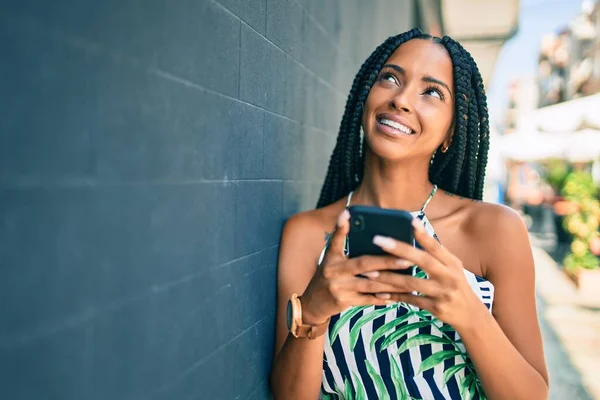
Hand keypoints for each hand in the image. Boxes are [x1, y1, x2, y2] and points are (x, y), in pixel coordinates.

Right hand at [300, 210, 412, 324]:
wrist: (313, 303)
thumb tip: (357, 224)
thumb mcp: (330, 259)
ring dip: (391, 284)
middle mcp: (333, 271)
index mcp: (331, 258)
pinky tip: (397, 296)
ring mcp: (338, 288)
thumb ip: (343, 245)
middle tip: (407, 259)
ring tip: (409, 281)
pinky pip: (368, 299)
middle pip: (363, 264)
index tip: (347, 213)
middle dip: (387, 262)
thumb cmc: (328, 276)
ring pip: (370, 285)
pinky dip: (382, 298)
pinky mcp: (344, 302)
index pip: (336, 240)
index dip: (340, 227)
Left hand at [366, 218, 486, 331]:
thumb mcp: (452, 267)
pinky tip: (379, 294)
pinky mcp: (435, 307)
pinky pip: (410, 300)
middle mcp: (449, 276)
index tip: (409, 220)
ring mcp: (442, 293)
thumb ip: (436, 253)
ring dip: (388, 278)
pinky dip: (394, 296)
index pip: (436, 246)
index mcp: (452, 262)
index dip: (423, 234)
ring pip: (411, 283)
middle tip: (377, 240)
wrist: (471, 315)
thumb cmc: (456, 285)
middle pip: (422, 260)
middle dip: (399, 249)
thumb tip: (415, 230)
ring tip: (369, 273)